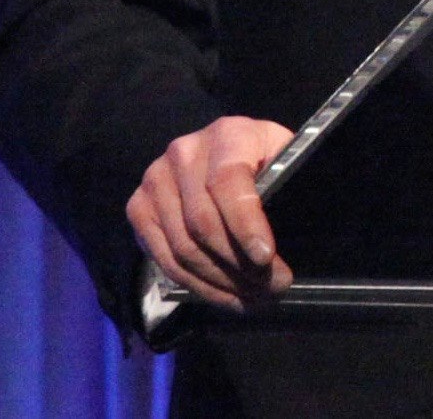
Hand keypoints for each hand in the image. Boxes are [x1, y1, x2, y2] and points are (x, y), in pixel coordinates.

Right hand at [126, 115, 296, 311]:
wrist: (223, 153)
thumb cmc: (266, 161)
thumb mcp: (287, 161)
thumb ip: (288, 188)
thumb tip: (293, 237)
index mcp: (228, 134)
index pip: (228, 182)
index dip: (245, 223)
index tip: (265, 257)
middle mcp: (183, 152)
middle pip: (203, 224)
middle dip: (240, 265)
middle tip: (273, 288)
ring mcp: (155, 180)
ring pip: (183, 248)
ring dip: (221, 283)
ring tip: (254, 297)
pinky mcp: (138, 208)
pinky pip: (165, 260)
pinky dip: (198, 286)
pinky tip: (225, 296)